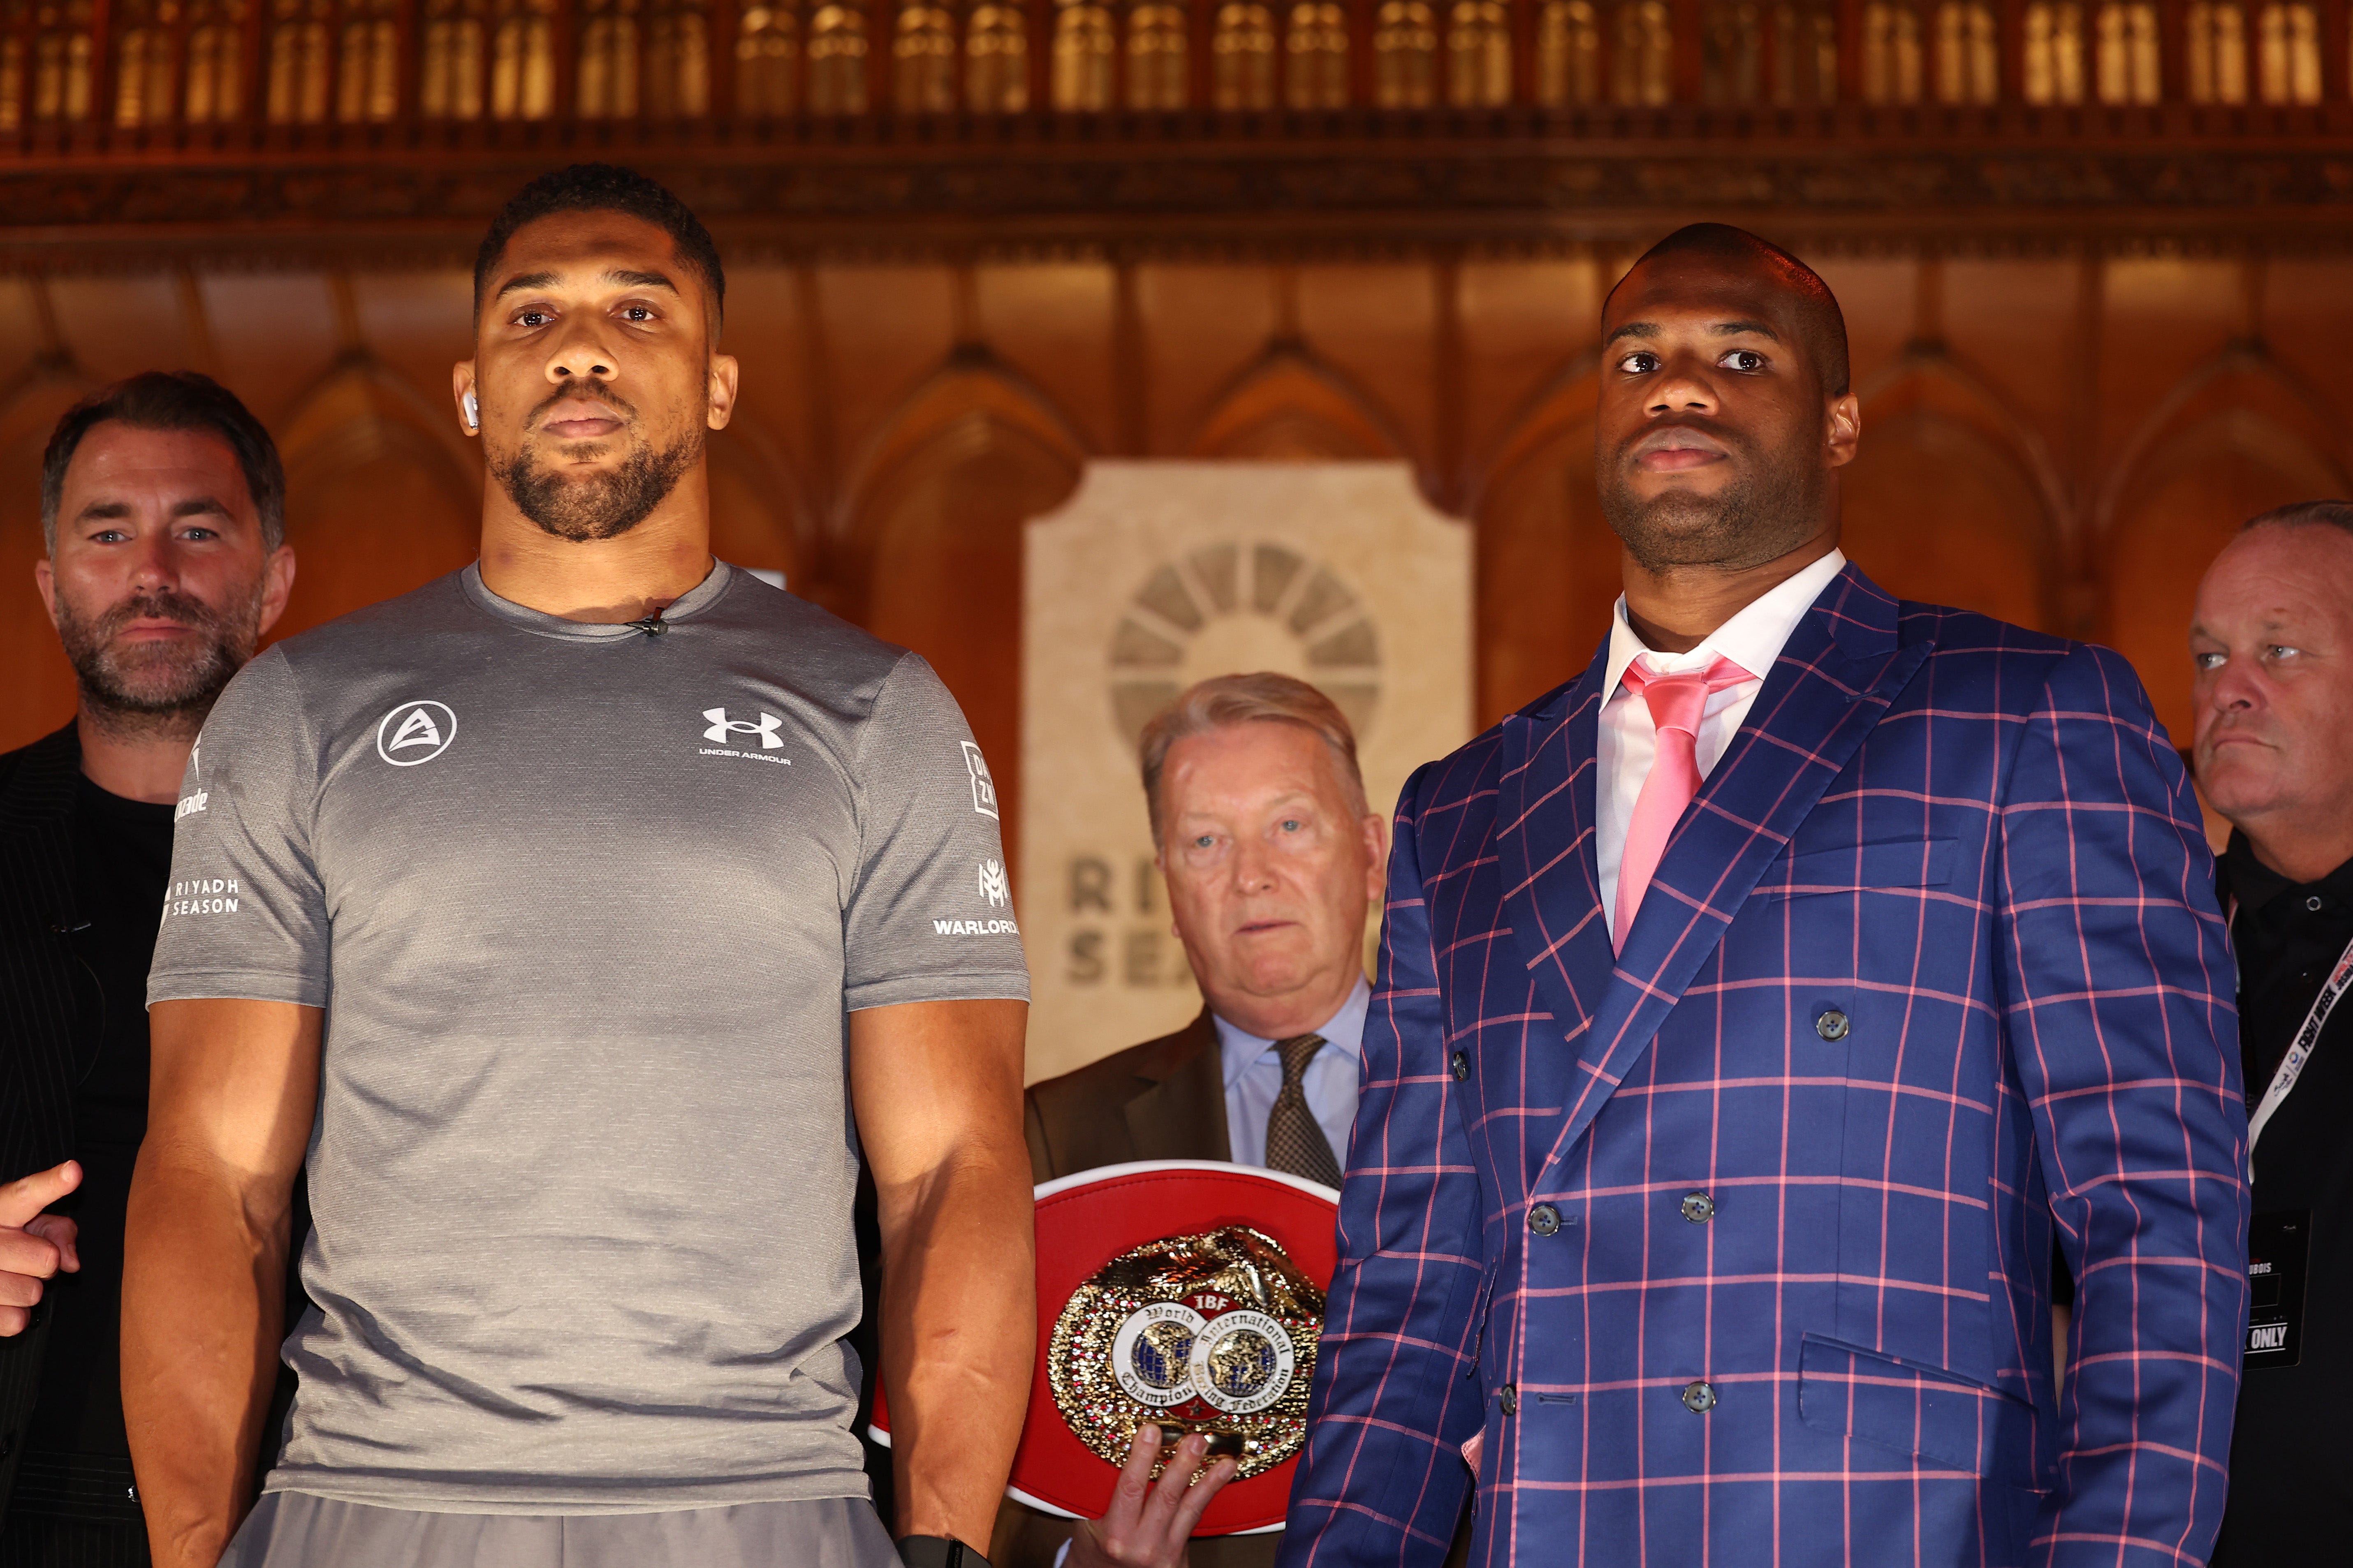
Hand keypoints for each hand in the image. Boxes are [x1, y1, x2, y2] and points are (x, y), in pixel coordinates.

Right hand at [0, 1161, 81, 1336]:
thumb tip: (72, 1263)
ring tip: (8, 1277)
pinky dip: (15, 1315)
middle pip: (46, 1259)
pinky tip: (0, 1299)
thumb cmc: (7, 1240)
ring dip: (28, 1290)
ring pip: (32, 1294)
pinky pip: (15, 1321)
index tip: (74, 1172)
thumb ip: (58, 1231)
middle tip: (24, 1257)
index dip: (51, 1184)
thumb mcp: (30, 1223)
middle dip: (45, 1262)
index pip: (26, 1195)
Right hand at [1067, 1425, 1239, 1567]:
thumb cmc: (1094, 1553)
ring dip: (1209, 1482)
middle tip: (1196, 1440)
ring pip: (1190, 1510)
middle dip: (1183, 1465)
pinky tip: (1218, 1480)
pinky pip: (1193, 1523)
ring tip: (1225, 1462)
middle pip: (1166, 1497)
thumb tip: (1114, 1448)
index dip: (1142, 1458)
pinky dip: (1206, 1499)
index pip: (1130, 1488)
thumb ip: (1100, 1493)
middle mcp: (1141, 1546)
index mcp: (1115, 1534)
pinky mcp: (1179, 1561)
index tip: (1151, 1430)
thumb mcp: (1087, 1524)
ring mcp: (1164, 1555)